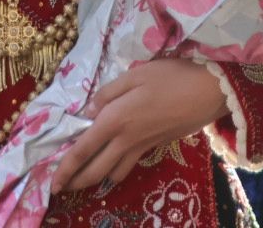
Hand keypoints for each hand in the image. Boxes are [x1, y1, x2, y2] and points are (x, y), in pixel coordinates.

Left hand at [50, 59, 227, 194]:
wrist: (209, 91)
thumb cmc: (172, 76)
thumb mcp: (136, 74)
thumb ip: (108, 93)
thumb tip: (89, 112)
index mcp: (115, 119)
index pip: (83, 150)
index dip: (65, 168)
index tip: (52, 182)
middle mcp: (126, 139)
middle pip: (95, 170)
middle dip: (76, 182)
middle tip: (61, 188)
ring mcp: (142, 146)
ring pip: (113, 173)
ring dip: (95, 181)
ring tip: (83, 182)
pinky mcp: (156, 147)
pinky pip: (129, 166)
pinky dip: (116, 173)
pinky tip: (113, 170)